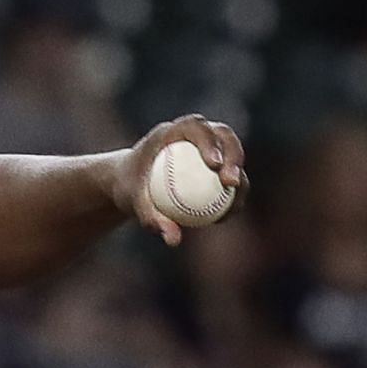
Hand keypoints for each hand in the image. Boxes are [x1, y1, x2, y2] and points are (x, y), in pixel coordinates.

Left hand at [117, 114, 247, 246]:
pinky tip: (228, 216)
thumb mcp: (132, 202)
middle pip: (222, 135)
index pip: (195, 127)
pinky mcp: (212, 160)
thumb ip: (150, 217)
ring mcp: (205, 145)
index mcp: (170, 131)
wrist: (127, 184)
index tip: (214, 165)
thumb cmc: (128, 188)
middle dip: (233, 155)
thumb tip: (174, 240)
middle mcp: (191, 134)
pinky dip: (231, 192)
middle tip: (231, 183)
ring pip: (232, 154)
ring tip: (235, 205)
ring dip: (239, 177)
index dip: (209, 142)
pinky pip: (228, 173)